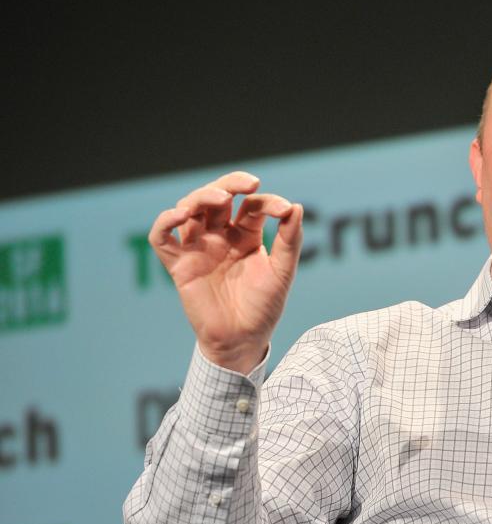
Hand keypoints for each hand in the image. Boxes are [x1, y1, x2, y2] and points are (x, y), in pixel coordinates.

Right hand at [148, 171, 303, 372]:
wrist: (243, 340)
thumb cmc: (264, 307)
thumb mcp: (282, 272)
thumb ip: (290, 241)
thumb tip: (296, 207)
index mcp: (247, 236)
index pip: (252, 206)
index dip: (268, 202)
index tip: (285, 210)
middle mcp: (220, 237)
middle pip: (216, 198)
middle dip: (230, 184)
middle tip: (249, 183)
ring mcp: (198, 248)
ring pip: (189, 209)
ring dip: (201, 197)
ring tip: (221, 199)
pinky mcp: (179, 264)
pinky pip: (161, 237)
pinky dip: (165, 221)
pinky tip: (181, 216)